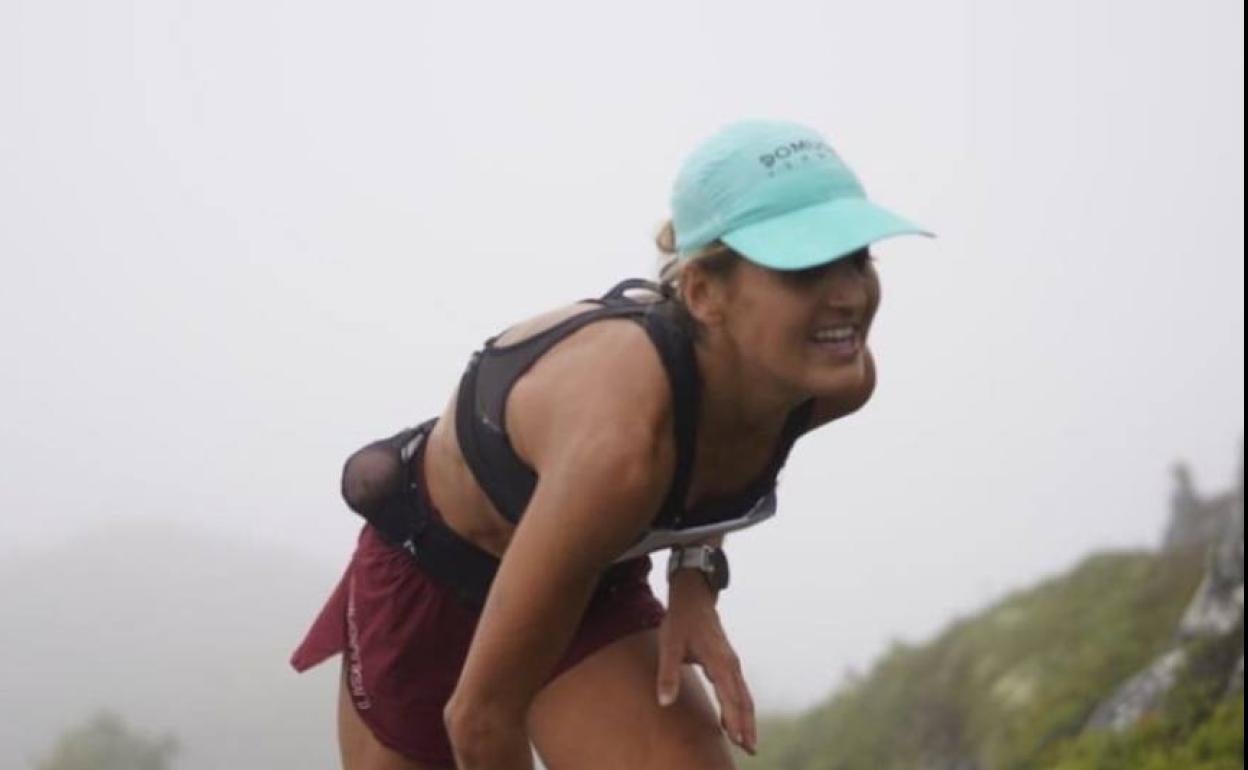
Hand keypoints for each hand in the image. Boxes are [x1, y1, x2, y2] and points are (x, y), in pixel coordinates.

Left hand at [656, 570, 755, 754]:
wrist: (694, 597)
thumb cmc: (681, 621)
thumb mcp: (669, 645)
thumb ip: (667, 674)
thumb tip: (664, 702)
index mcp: (718, 661)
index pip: (730, 696)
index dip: (735, 719)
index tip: (739, 740)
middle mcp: (731, 664)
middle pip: (744, 700)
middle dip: (747, 726)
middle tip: (750, 750)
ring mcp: (732, 663)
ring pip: (745, 696)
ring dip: (747, 719)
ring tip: (748, 742)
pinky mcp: (729, 663)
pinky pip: (739, 690)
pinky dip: (741, 707)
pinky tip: (735, 720)